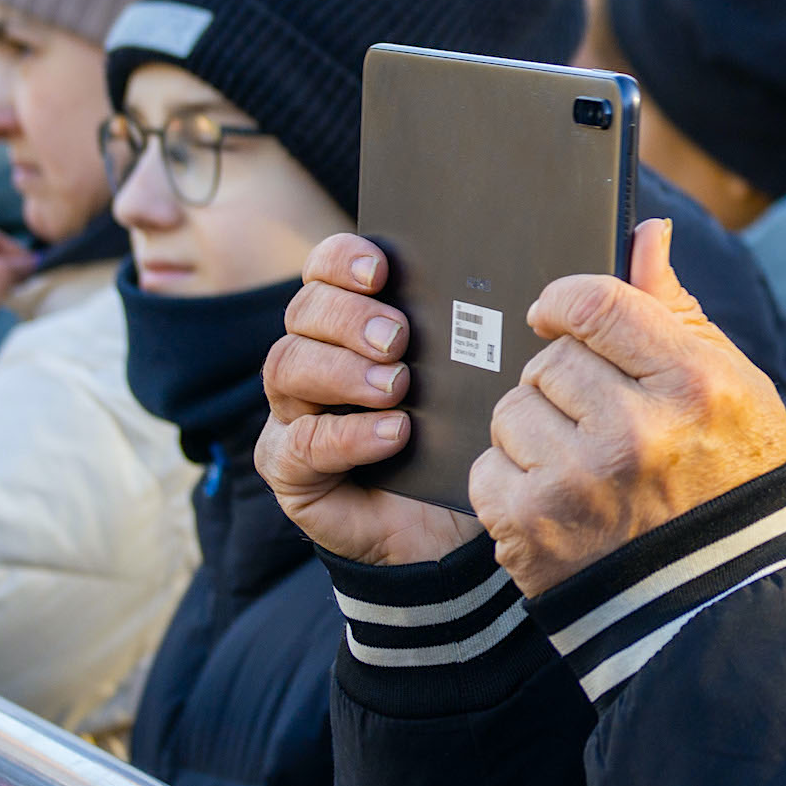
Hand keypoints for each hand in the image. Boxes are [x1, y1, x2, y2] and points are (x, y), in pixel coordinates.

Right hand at [256, 232, 482, 564]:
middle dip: (348, 317)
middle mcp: (313, 359)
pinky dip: (347, 435)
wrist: (448, 526)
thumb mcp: (467, 381)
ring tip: (397, 386)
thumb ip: (467, 335)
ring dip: (344, 371)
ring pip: (287, 367)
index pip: (324, 271)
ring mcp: (293, 412)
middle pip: (303, 313)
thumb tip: (498, 286)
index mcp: (351, 323)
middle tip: (399, 338)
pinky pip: (298, 443)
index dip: (341, 259)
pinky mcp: (290, 468)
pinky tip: (394, 433)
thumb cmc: (457, 438)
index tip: (380, 269)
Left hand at [473, 219, 785, 594]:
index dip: (563, 302)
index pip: (593, 302)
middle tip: (592, 415)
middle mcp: (634, 431)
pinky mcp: (531, 527)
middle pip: (548, 359)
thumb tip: (644, 232)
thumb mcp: (729, 385)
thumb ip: (673, 309)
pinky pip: (488, 468)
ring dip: (533, 430)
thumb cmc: (723, 476)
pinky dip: (512, 480)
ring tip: (577, 460)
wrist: (706, 595)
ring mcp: (578, 482)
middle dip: (560, 381)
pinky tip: (554, 497)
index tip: (556, 316)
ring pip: (511, 410)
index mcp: (690, 383)